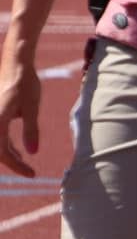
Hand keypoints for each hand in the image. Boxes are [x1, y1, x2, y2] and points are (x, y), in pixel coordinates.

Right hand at [0, 40, 40, 177]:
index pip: (2, 152)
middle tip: (30, 173)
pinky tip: (21, 152)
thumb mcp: (32, 107)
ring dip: (10, 155)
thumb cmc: (25, 83)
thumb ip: (31, 130)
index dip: (16, 166)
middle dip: (13, 163)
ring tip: (25, 163)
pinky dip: (7, 145)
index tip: (32, 174)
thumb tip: (33, 153)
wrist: (16, 64)